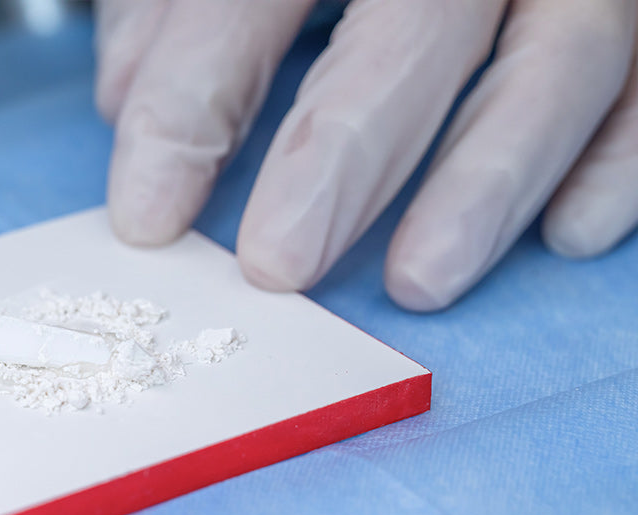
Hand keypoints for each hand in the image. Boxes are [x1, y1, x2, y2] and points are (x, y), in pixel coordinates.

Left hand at [95, 0, 637, 310]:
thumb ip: (175, 6)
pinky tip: (568, 234)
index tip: (146, 212)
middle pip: (415, 28)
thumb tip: (132, 97)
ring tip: (418, 281)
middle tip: (278, 266)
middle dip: (341, 155)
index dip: (192, 100)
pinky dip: (620, 160)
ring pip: (564, 60)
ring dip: (491, 182)